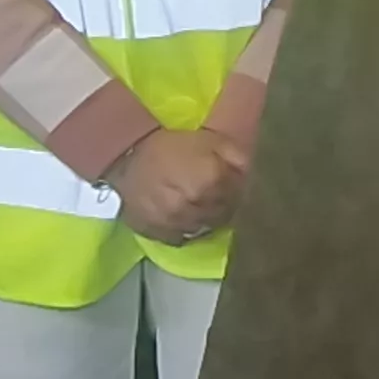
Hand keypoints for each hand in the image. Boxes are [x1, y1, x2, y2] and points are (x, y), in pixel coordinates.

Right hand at [108, 127, 243, 246]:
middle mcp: (197, 205)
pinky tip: (184, 217)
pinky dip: (186, 230)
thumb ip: (236, 156)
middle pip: (225, 214)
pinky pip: (183, 239)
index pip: (240, 195)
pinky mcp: (160, 234)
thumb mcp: (210, 139)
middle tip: (216, 195)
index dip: (238, 190)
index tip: (233, 185)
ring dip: (207, 219)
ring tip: (199, 205)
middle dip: (225, 205)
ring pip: (205, 228)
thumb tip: (254, 173)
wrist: (124, 157)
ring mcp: (178, 223)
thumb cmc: (170, 146)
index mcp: (212, 180)